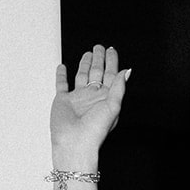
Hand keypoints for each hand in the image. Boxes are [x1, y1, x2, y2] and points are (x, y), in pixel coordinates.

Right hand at [50, 44, 128, 163]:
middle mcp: (92, 97)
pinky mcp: (63, 101)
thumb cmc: (94, 130)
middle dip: (99, 59)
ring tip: (87, 53)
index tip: (112, 50)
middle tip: (99, 47)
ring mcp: (78, 99)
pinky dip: (61, 75)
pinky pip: (62, 84)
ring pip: (81, 76)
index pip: (111, 76)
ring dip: (84, 64)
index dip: (112, 62)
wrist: (74, 142)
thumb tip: (127, 71)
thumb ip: (119, 88)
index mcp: (105, 98)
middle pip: (97, 73)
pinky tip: (63, 67)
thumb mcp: (112, 107)